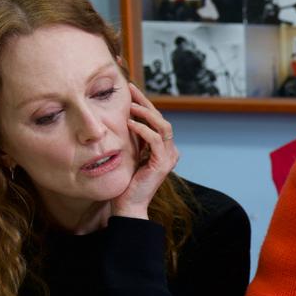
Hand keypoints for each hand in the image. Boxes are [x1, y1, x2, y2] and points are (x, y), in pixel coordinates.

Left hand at [111, 83, 177, 219]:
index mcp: (163, 148)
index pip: (156, 120)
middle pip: (161, 119)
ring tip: (130, 106)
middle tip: (130, 90)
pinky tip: (129, 123)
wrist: (128, 205)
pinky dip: (143, 129)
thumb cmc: (126, 181)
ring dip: (146, 113)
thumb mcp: (130, 154)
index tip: (130, 91)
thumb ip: (134, 139)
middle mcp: (170, 151)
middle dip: (145, 102)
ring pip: (163, 126)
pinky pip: (155, 140)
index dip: (144, 103)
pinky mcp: (162, 164)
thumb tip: (125, 117)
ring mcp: (168, 157)